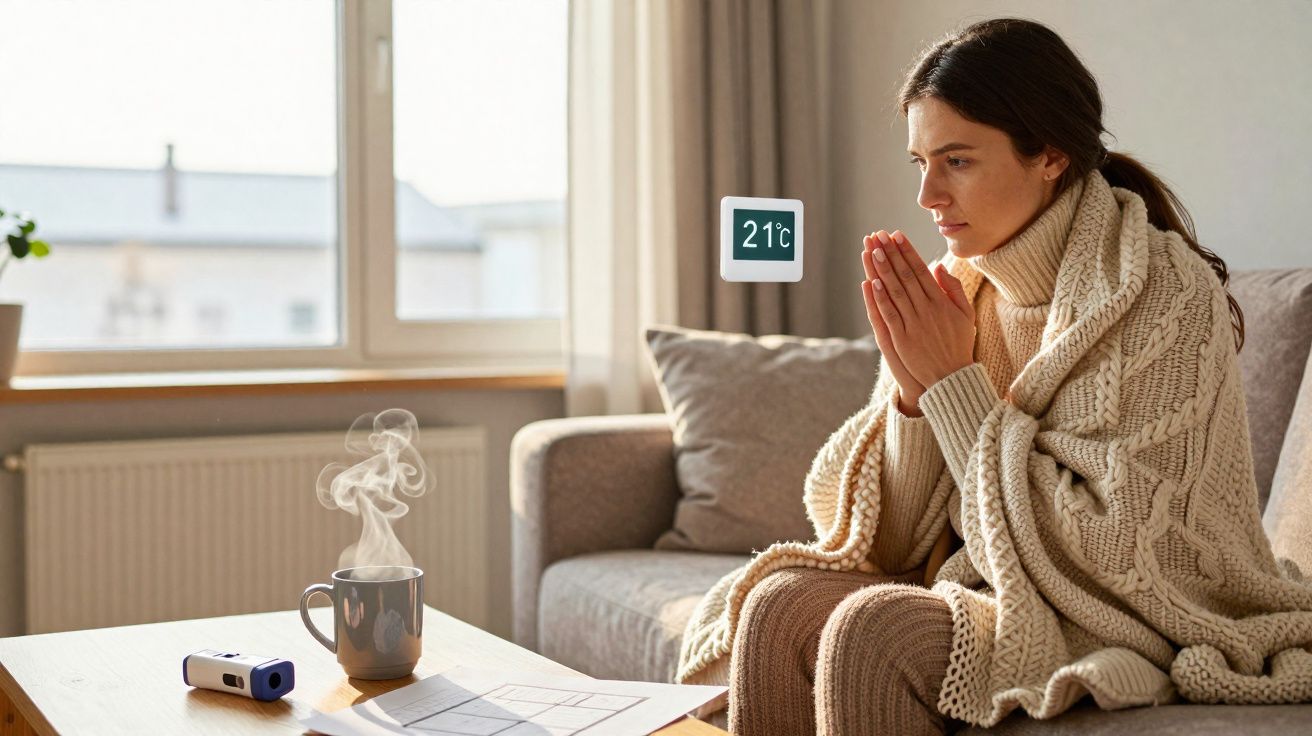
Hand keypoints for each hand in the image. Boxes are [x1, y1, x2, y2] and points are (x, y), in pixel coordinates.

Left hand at [862, 229, 975, 396]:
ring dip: (883, 269)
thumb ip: (954, 289)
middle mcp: (927, 310)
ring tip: (873, 249)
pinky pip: (889, 314)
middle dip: (892, 254)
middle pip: (906, 276)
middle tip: (879, 235)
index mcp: (942, 302)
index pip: (921, 270)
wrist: (952, 377)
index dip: (908, 252)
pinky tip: (872, 281)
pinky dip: (880, 297)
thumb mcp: (966, 315)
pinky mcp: (902, 339)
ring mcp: (914, 324)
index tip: (897, 235)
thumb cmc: (959, 344)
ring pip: (895, 291)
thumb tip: (939, 266)